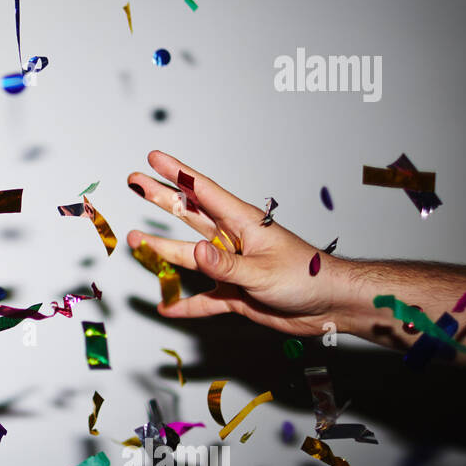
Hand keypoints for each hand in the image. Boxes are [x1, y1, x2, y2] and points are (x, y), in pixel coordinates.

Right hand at [126, 150, 349, 337]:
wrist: (331, 305)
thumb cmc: (309, 277)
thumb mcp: (263, 270)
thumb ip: (226, 265)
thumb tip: (196, 252)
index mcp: (242, 223)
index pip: (203, 192)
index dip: (177, 173)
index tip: (153, 158)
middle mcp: (233, 241)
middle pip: (189, 215)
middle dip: (161, 198)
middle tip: (135, 182)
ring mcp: (231, 267)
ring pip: (190, 256)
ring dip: (162, 250)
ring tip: (136, 242)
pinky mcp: (235, 294)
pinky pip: (204, 299)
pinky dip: (186, 304)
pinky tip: (167, 306)